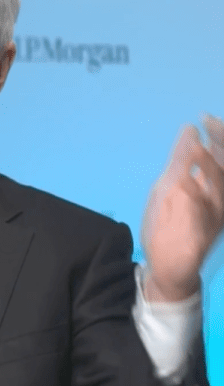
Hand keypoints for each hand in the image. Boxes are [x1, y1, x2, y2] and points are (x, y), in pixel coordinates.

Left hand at [141, 114, 223, 302]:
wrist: (166, 266)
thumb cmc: (169, 225)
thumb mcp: (170, 187)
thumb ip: (181, 161)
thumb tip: (190, 129)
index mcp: (213, 188)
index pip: (221, 158)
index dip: (219, 137)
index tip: (206, 118)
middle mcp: (218, 200)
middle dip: (222, 146)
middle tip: (210, 124)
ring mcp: (213, 218)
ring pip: (219, 189)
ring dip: (209, 168)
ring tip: (196, 149)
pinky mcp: (203, 236)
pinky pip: (203, 215)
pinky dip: (194, 197)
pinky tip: (183, 183)